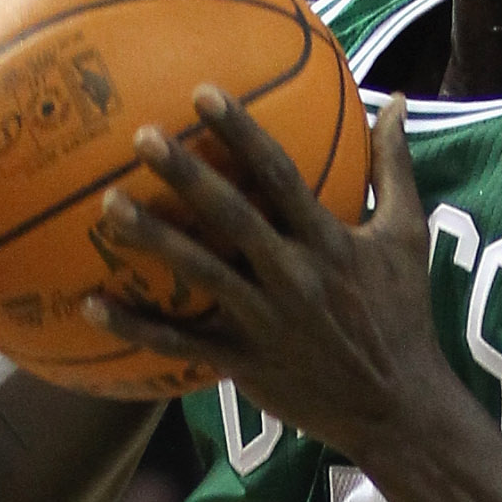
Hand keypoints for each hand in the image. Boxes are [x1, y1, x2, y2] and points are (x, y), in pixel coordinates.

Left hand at [83, 86, 440, 469]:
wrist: (397, 408)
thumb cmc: (403, 315)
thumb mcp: (408, 236)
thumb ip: (394, 166)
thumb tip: (394, 98)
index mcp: (328, 240)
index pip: (280, 175)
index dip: (242, 131)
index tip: (204, 93)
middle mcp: (294, 277)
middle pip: (232, 217)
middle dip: (187, 174)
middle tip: (143, 137)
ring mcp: (266, 323)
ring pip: (201, 274)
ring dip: (154, 240)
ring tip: (109, 206)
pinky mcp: (246, 364)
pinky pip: (182, 345)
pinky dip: (137, 328)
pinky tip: (93, 305)